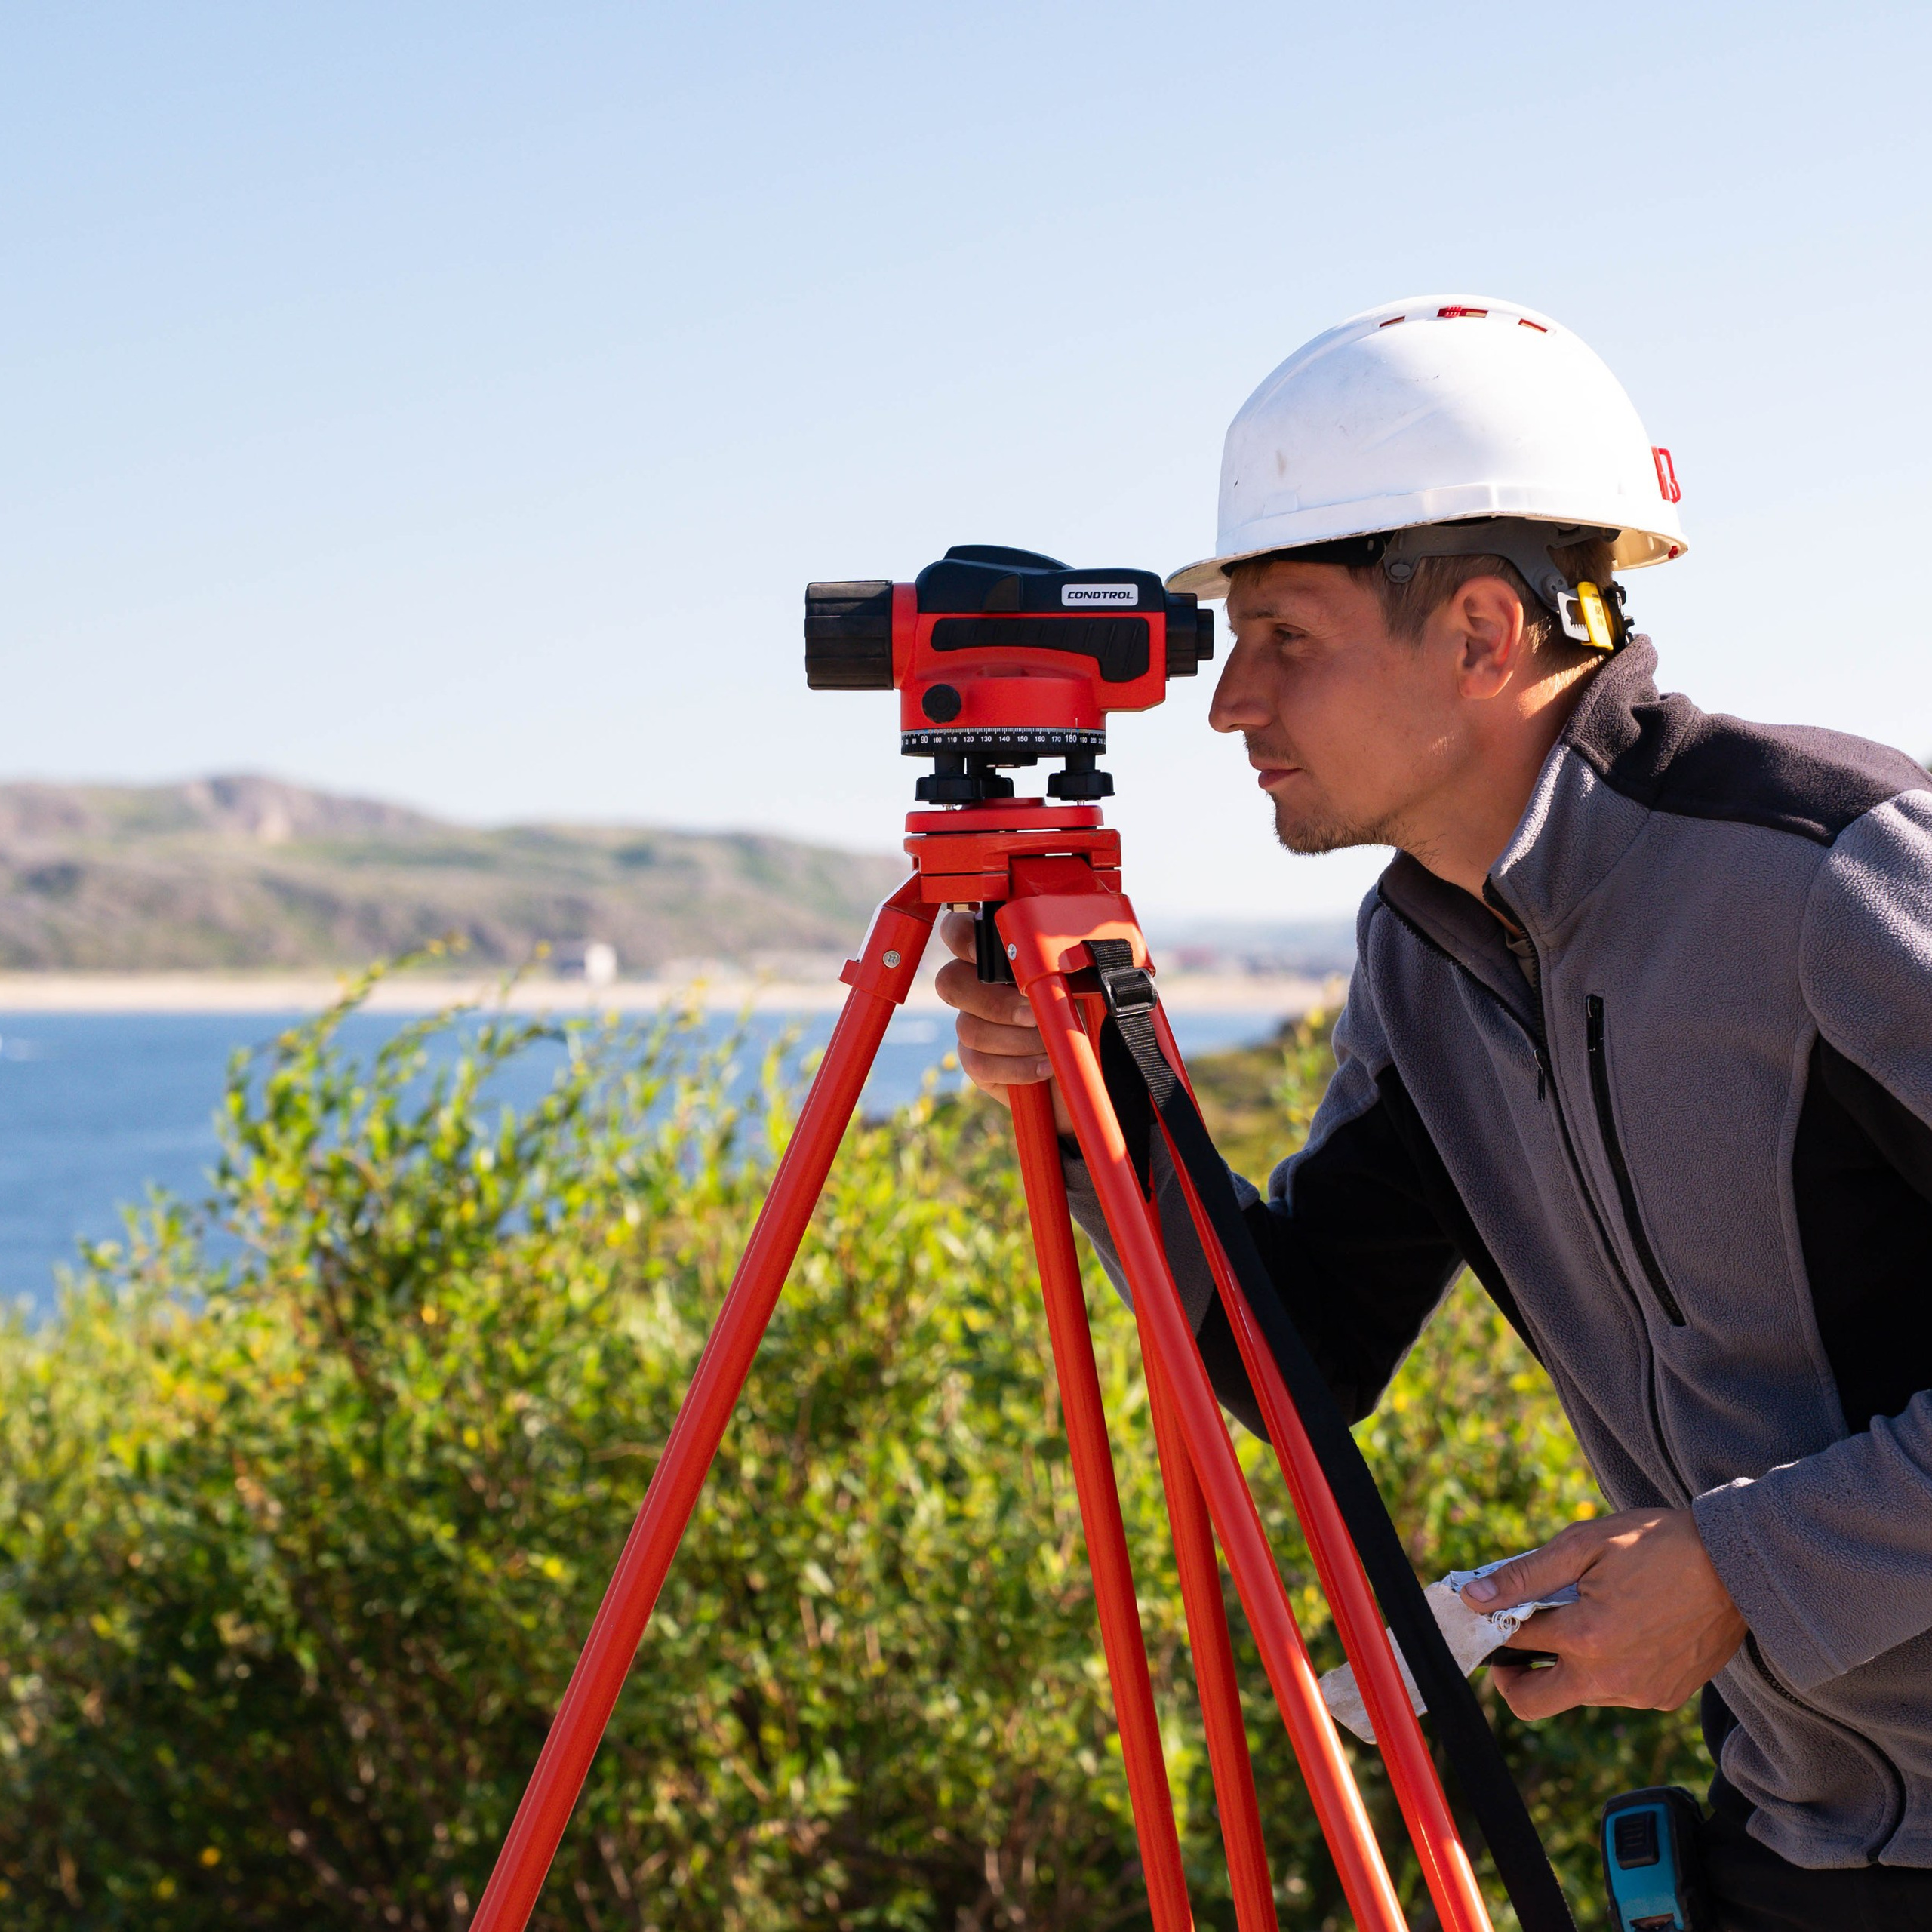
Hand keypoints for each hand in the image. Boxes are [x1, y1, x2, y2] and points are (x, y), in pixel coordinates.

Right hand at [934, 911, 1072, 1133]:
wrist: (1096, 1067)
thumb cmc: (1091, 1014)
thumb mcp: (1084, 983)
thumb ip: (1060, 962)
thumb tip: (1043, 959)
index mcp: (1002, 956)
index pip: (959, 931)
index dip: (961, 937)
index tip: (984, 953)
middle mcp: (979, 986)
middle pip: (950, 981)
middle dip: (996, 1002)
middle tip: (1033, 1015)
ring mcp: (974, 1024)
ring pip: (969, 1027)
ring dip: (1018, 1040)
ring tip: (1051, 1045)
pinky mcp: (977, 1062)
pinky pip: (979, 1063)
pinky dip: (1018, 1067)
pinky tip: (1045, 1066)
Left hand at [1460, 1506, 1747, 1718]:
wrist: (1737, 1566)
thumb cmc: (1658, 1545)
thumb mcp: (1584, 1544)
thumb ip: (1524, 1575)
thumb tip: (1472, 1597)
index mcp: (1585, 1636)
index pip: (1513, 1641)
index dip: (1493, 1623)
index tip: (1489, 1613)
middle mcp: (1609, 1676)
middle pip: (1531, 1700)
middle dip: (1512, 1674)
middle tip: (1514, 1642)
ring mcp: (1639, 1693)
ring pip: (1575, 1694)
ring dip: (1563, 1666)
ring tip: (1582, 1617)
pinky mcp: (1663, 1698)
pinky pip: (1614, 1693)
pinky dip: (1603, 1668)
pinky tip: (1620, 1631)